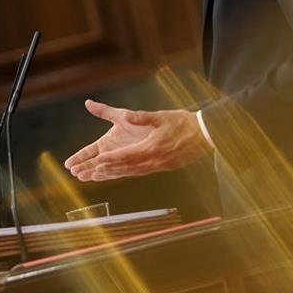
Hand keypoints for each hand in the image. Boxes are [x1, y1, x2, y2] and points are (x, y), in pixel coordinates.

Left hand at [64, 100, 208, 181]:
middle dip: (106, 170)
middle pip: (125, 167)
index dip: (110, 159)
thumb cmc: (183, 123)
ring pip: (132, 172)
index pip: (126, 156)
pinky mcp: (163, 167)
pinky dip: (127, 173)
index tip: (96, 162)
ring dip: (114, 174)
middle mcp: (153, 161)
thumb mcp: (161, 116)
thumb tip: (126, 116)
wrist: (204, 134)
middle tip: (89, 173)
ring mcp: (158, 166)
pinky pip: (141, 172)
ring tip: (97, 176)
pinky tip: (119, 174)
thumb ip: (141, 117)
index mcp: (152, 148)